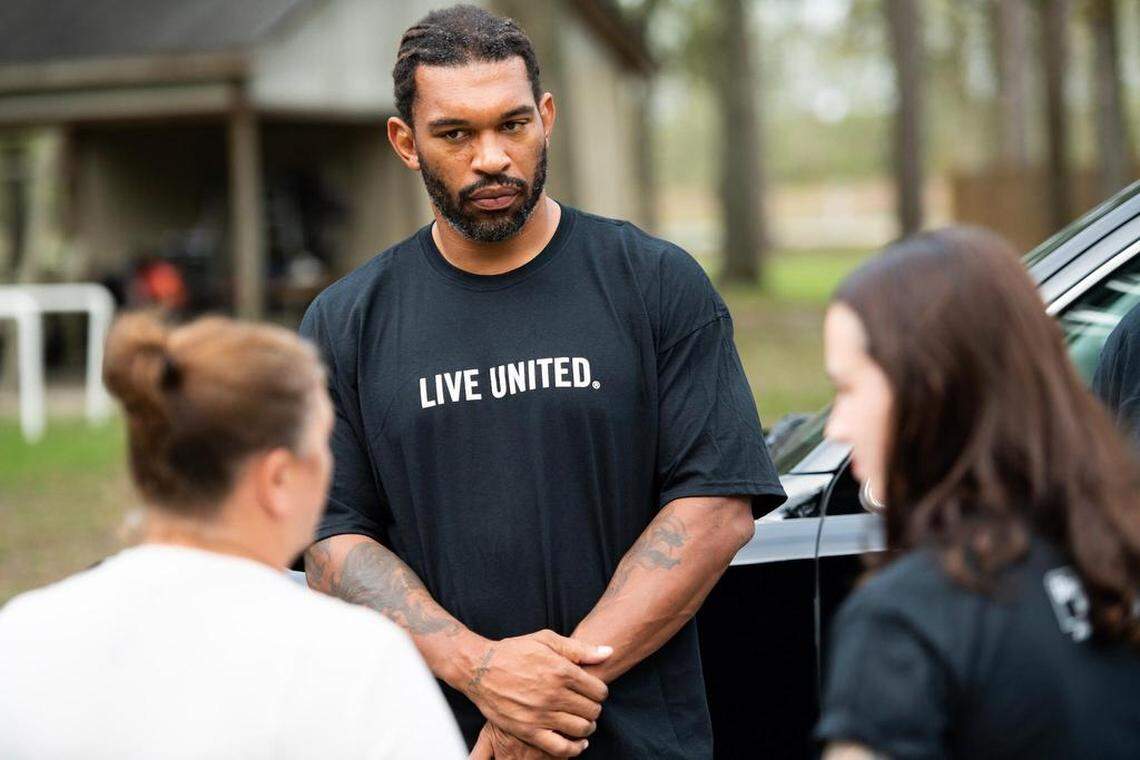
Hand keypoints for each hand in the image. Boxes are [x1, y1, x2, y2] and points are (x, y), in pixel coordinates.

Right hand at [462, 630, 609, 755]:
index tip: (592, 691)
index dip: (599, 691)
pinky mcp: (528, 730)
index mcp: (562, 670)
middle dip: (593, 708)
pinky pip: (561, 748)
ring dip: (587, 726)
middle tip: (586, 705)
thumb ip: (579, 649)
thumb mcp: (546, 639)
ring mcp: (541, 714)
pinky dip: (574, 749)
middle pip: (593, 710)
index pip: (599, 690)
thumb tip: (608, 653)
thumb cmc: (514, 651)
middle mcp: (554, 694)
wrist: (479, 668)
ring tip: (582, 721)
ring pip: (581, 729)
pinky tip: (577, 743)